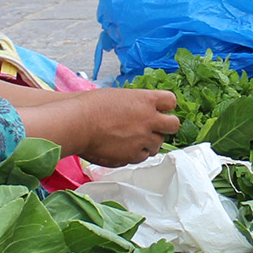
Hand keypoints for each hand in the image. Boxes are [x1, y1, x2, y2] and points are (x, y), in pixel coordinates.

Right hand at [22, 88, 179, 167]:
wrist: (78, 123)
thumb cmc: (92, 106)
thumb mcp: (120, 96)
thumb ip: (137, 103)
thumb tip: (143, 108)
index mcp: (146, 100)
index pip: (171, 101)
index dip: (166, 106)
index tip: (160, 109)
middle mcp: (149, 119)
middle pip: (173, 125)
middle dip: (166, 127)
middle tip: (155, 128)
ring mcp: (143, 137)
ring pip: (159, 143)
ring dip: (150, 141)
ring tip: (134, 138)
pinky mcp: (134, 153)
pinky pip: (145, 156)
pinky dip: (138, 152)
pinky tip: (126, 147)